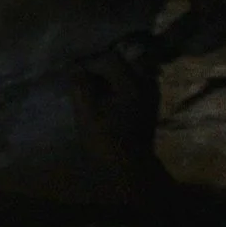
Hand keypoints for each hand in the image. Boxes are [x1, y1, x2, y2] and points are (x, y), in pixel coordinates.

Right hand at [68, 38, 174, 204]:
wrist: (130, 166)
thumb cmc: (106, 140)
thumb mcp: (87, 113)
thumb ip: (80, 86)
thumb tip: (74, 66)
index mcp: (131, 83)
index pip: (109, 59)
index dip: (89, 61)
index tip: (74, 69)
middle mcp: (146, 83)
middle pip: (124, 59)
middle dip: (104, 62)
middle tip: (87, 71)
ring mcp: (151, 92)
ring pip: (133, 68)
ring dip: (115, 71)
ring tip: (97, 80)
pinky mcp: (151, 102)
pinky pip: (138, 80)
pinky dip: (123, 80)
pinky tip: (110, 90)